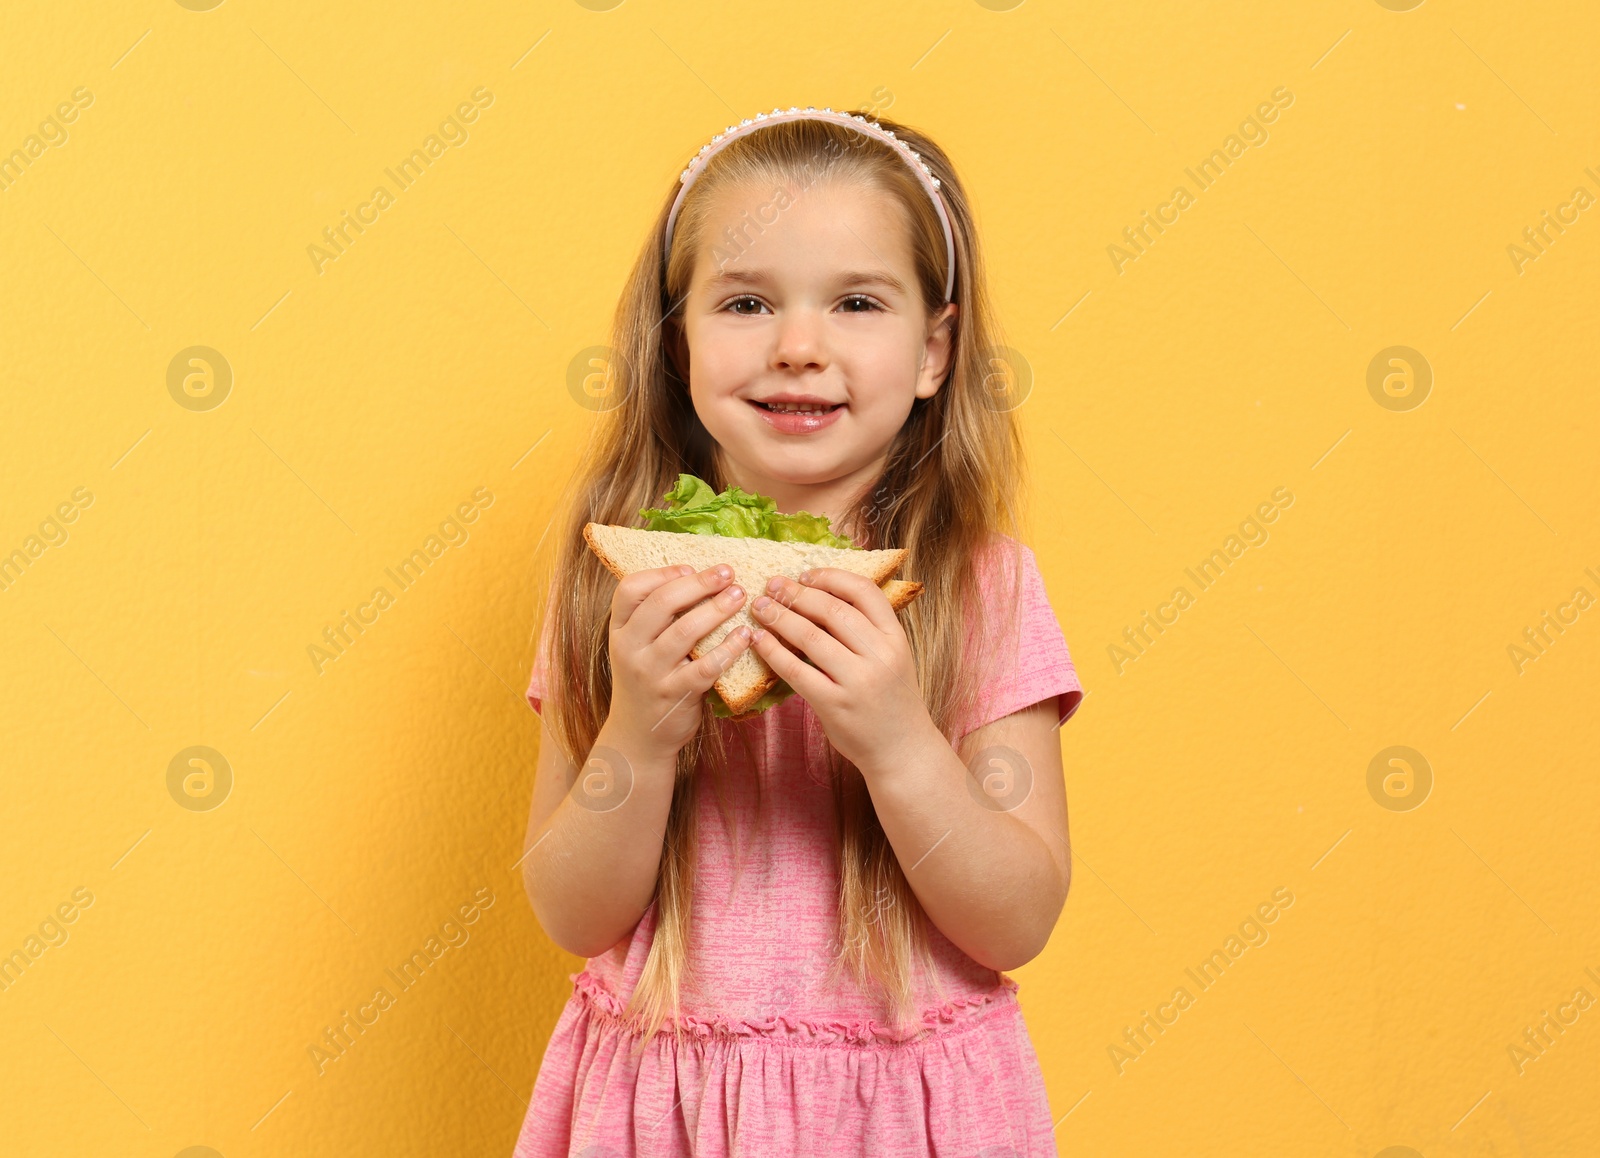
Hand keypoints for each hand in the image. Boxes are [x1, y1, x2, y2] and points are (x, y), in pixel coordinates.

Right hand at [604, 563, 754, 760]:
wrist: (637, 736)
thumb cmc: (647, 680)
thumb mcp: (637, 647)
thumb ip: (655, 618)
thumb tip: (696, 576)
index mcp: (619, 630)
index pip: (630, 588)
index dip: (662, 573)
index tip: (690, 568)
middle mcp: (630, 648)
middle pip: (662, 603)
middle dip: (698, 583)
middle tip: (728, 573)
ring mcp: (650, 673)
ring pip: (685, 631)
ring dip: (716, 609)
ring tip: (740, 595)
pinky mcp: (675, 695)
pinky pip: (706, 667)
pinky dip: (728, 649)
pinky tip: (745, 636)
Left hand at [749, 568, 932, 770]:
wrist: (902, 750)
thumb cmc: (891, 700)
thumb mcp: (892, 658)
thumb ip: (866, 631)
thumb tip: (818, 597)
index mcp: (895, 637)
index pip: (864, 591)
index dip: (831, 577)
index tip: (805, 574)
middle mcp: (880, 655)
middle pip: (832, 610)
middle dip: (796, 594)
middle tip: (771, 586)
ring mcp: (858, 681)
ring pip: (811, 636)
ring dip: (780, 617)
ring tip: (760, 608)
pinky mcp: (835, 705)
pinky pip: (796, 671)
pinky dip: (773, 651)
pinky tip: (759, 640)